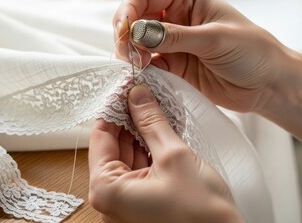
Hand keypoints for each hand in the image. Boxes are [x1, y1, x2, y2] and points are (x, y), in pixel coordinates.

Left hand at [89, 85, 243, 222]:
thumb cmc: (201, 215)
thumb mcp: (174, 156)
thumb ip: (152, 122)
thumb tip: (138, 97)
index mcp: (106, 191)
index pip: (100, 137)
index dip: (113, 109)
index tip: (125, 90)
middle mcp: (110, 200)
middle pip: (113, 147)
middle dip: (128, 120)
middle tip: (142, 95)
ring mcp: (125, 204)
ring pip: (127, 158)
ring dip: (140, 134)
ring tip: (154, 109)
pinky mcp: (141, 205)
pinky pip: (138, 171)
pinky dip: (148, 151)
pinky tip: (159, 132)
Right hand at [113, 0, 290, 111]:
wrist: (267, 84)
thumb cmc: (253, 52)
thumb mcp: (215, 38)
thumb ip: (176, 37)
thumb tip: (139, 33)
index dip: (129, 11)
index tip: (125, 32)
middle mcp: (176, 19)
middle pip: (135, 19)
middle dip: (126, 34)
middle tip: (128, 54)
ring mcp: (173, 44)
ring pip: (137, 44)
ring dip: (131, 55)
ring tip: (138, 67)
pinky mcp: (174, 67)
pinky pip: (149, 66)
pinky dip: (141, 72)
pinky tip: (144, 77)